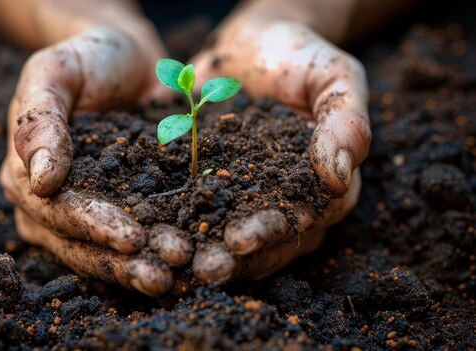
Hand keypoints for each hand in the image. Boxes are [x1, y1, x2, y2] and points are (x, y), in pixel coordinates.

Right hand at [0, 26, 191, 295]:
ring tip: (177, 278)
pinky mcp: (118, 211)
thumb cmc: (86, 58)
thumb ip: (39, 119)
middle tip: (163, 278)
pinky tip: (186, 265)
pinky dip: (156, 254)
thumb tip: (39, 180)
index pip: (56, 211)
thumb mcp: (54, 72)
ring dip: (141, 269)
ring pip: (106, 252)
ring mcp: (81, 214)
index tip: (131, 237)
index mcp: (24, 175)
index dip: (92, 227)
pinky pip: (134, 239)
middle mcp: (47, 205)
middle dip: (121, 263)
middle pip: (80, 244)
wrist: (125, 57)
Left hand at [187, 17, 370, 281]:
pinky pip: (190, 208)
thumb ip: (346, 122)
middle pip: (260, 240)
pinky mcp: (207, 183)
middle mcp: (282, 200)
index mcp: (321, 186)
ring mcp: (242, 195)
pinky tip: (148, 235)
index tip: (240, 240)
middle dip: (231, 258)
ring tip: (171, 262)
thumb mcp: (334, 76)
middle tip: (200, 270)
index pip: (299, 219)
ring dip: (199, 252)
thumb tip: (340, 176)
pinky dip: (173, 224)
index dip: (271, 232)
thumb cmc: (302, 55)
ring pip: (223, 234)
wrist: (253, 39)